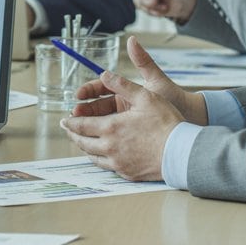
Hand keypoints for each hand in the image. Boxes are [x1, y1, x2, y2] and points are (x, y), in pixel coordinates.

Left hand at [60, 37, 206, 180]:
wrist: (181, 153)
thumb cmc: (166, 124)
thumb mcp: (145, 96)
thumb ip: (122, 84)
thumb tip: (104, 74)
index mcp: (110, 127)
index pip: (81, 125)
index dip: (70, 122)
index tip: (64, 119)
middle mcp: (109, 147)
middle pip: (82, 142)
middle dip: (73, 134)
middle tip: (68, 129)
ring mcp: (117, 162)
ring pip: (92, 156)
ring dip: (84, 147)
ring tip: (81, 141)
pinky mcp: (126, 172)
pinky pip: (106, 166)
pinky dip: (98, 158)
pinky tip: (100, 154)